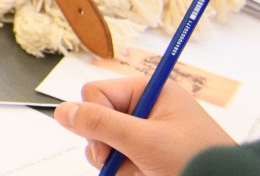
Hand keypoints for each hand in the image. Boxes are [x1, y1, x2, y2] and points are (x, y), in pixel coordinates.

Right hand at [53, 76, 233, 175]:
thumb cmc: (198, 161)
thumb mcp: (144, 140)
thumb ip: (100, 124)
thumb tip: (62, 111)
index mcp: (149, 92)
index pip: (96, 92)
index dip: (95, 116)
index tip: (108, 141)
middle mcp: (145, 110)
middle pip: (97, 121)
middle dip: (106, 146)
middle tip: (124, 160)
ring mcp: (145, 136)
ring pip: (104, 146)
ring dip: (117, 164)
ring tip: (144, 172)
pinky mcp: (145, 158)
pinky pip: (117, 163)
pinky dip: (125, 173)